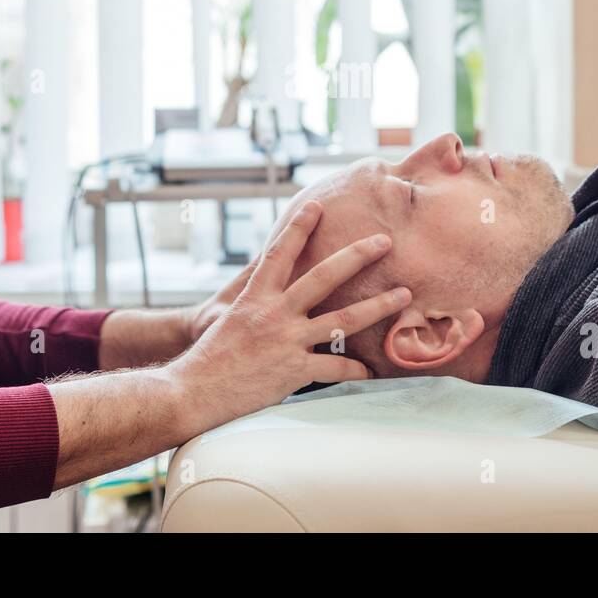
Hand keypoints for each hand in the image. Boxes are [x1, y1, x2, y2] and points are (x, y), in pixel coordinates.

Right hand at [165, 200, 408, 432]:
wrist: (193, 391)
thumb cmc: (209, 358)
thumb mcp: (227, 318)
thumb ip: (254, 300)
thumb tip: (268, 279)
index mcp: (255, 296)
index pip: (279, 252)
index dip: (298, 227)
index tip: (316, 206)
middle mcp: (274, 313)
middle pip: (324, 276)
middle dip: (357, 256)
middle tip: (384, 241)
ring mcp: (286, 341)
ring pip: (342, 319)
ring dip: (377, 307)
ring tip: (404, 296)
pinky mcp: (293, 370)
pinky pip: (335, 368)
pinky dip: (355, 370)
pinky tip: (371, 370)